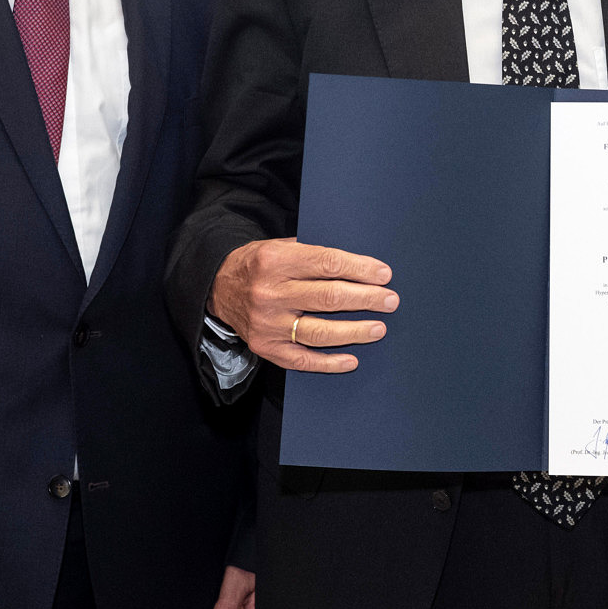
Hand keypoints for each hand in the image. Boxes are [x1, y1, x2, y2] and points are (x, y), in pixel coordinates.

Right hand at [211, 237, 396, 371]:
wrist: (218, 286)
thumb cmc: (259, 263)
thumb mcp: (280, 246)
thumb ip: (312, 255)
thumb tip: (359, 267)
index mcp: (276, 260)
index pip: (328, 264)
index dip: (360, 269)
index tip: (384, 274)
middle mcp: (270, 293)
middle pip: (329, 298)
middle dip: (366, 299)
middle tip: (390, 300)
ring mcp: (268, 324)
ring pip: (320, 332)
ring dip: (355, 331)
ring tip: (378, 328)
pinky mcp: (266, 348)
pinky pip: (303, 360)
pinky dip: (330, 362)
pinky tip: (352, 359)